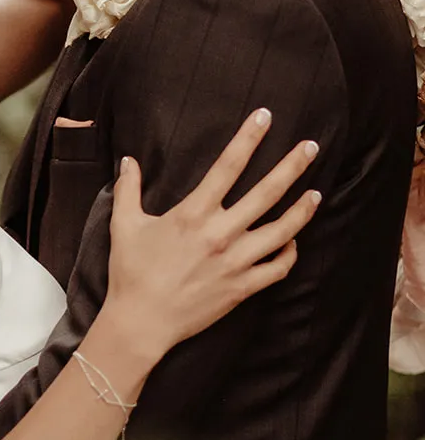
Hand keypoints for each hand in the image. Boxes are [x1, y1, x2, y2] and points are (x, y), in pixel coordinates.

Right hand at [107, 109, 319, 360]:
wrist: (141, 322)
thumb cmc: (131, 272)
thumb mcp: (124, 225)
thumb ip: (129, 189)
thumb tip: (129, 160)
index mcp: (194, 214)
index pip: (228, 166)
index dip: (249, 138)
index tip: (265, 117)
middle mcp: (221, 233)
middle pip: (267, 192)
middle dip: (292, 166)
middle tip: (311, 147)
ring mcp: (236, 261)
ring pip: (282, 230)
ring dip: (302, 210)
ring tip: (316, 193)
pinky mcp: (242, 287)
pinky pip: (277, 268)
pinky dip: (289, 253)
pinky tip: (293, 242)